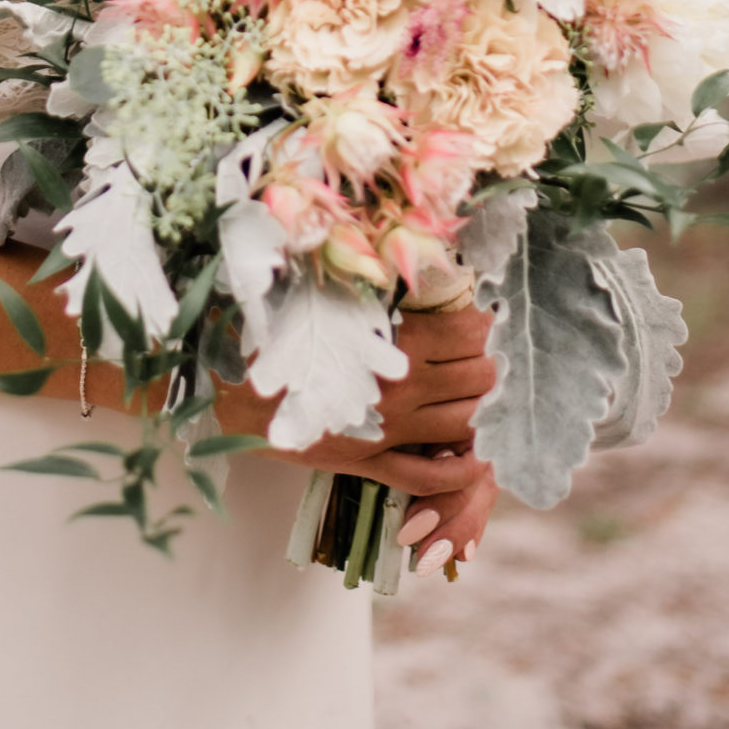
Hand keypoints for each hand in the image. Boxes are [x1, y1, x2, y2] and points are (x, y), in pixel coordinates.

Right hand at [220, 301, 497, 576]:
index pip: (466, 333)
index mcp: (392, 341)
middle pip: (476, 380)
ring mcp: (390, 431)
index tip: (488, 316)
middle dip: (491, 366)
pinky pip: (431, 477)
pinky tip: (476, 458)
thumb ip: (371, 281)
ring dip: (483, 411)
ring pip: (463, 426)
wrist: (236, 390)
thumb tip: (404, 251)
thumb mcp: (329, 294)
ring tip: (485, 396)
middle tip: (492, 355)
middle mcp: (401, 388)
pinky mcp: (372, 464)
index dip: (485, 325)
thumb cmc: (279, 330)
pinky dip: (461, 472)